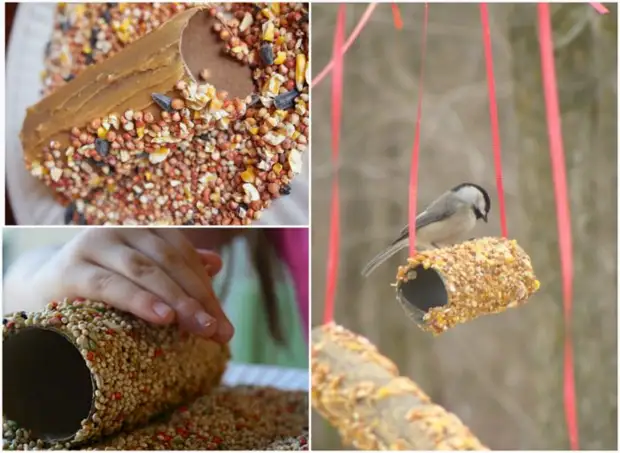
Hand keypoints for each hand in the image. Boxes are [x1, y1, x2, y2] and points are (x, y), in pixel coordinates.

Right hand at [34, 228, 233, 342]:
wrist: (43, 285)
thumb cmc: (102, 279)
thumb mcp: (142, 273)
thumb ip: (176, 269)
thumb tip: (217, 264)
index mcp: (145, 228)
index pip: (184, 256)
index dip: (207, 290)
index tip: (225, 327)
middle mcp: (122, 229)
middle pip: (170, 262)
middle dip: (198, 299)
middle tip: (218, 332)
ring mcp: (95, 245)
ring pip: (145, 270)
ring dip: (176, 300)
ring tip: (199, 326)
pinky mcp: (71, 268)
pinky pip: (110, 284)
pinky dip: (139, 299)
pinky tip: (162, 317)